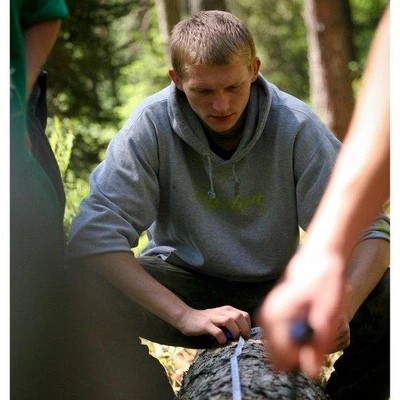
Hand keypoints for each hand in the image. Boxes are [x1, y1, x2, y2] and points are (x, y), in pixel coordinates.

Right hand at [176, 305, 250, 344]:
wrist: (187, 317)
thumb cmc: (206, 320)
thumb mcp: (220, 318)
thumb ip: (230, 323)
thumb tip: (243, 334)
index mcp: (227, 310)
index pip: (244, 314)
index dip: (248, 325)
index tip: (246, 335)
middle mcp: (222, 312)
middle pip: (239, 316)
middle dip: (244, 328)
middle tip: (243, 338)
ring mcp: (214, 318)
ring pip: (230, 321)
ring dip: (235, 331)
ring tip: (234, 339)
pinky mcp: (206, 325)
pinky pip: (218, 331)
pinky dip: (222, 338)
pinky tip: (222, 342)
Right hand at [256, 248, 347, 377]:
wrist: (318, 260)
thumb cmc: (324, 283)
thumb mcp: (329, 313)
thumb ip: (318, 344)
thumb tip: (309, 372)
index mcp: (276, 317)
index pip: (279, 358)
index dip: (301, 359)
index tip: (316, 347)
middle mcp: (266, 316)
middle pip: (274, 358)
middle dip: (296, 355)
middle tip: (315, 338)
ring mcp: (266, 314)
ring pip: (275, 350)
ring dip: (295, 347)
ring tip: (311, 328)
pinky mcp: (270, 314)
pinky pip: (277, 339)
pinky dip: (291, 339)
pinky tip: (304, 323)